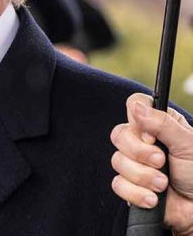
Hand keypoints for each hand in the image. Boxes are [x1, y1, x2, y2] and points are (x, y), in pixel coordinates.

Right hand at [111, 93, 192, 234]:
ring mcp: (134, 163)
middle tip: (161, 162)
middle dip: (139, 153)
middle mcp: (143, 141)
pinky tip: (154, 198)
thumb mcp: (188, 145)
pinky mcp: (129, 185)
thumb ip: (162, 124)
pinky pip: (118, 184)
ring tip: (163, 185)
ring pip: (117, 161)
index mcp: (158, 125)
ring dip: (143, 177)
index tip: (152, 136)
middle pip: (119, 134)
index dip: (137, 120)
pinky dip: (137, 193)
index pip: (134, 105)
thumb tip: (136, 106)